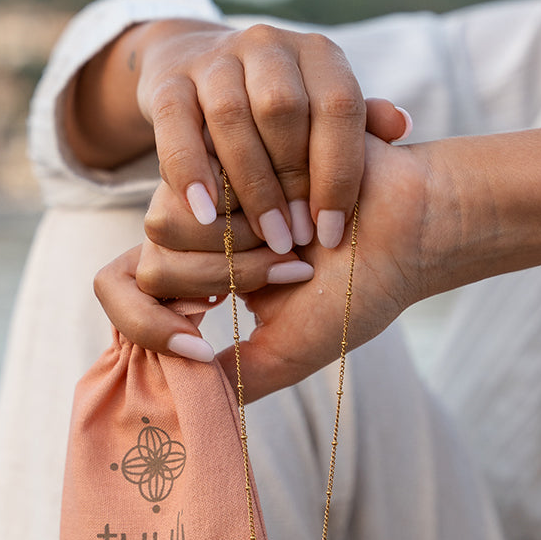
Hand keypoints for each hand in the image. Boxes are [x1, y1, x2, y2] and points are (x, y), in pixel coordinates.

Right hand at [70, 16, 410, 251]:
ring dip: (250, 185)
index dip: (339, 173)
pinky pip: (177, 126)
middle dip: (293, 182)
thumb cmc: (277, 110)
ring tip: (264, 236)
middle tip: (297, 239)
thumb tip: (399, 125)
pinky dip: (191, 172)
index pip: (338, 105)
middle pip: (284, 110)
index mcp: (317, 53)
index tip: (333, 232)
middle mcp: (268, 45)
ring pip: (230, 117)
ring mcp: (214, 60)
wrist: (195, 64)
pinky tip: (206, 215)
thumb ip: (360, 124)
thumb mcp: (322, 110)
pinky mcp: (169, 83)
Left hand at [95, 135, 427, 398]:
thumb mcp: (284, 352)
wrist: (413, 231)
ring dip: (245, 242)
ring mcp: (218, 182)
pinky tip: (307, 203)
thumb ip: (228, 378)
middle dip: (225, 276)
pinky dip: (263, 204)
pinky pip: (209, 175)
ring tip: (300, 235)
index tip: (200, 349)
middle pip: (153, 257)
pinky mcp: (238, 141)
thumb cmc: (358, 292)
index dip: (147, 327)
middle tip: (290, 269)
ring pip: (170, 218)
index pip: (126, 294)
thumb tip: (170, 399)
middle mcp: (201, 228)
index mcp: (200, 273)